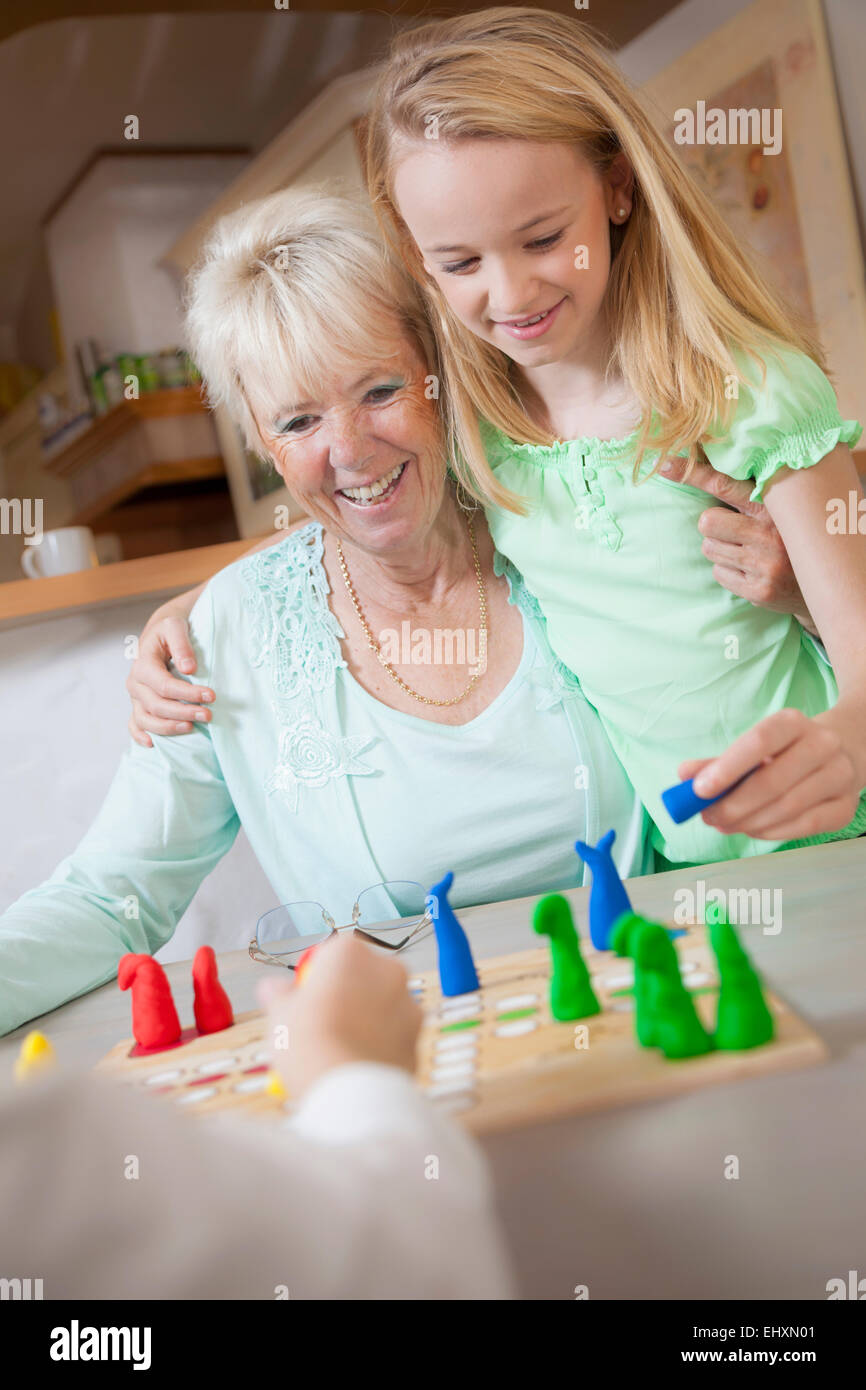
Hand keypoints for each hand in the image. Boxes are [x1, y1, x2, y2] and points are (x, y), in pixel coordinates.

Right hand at [126, 608, 214, 747]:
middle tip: (208, 715)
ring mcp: (135, 697)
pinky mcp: (138, 704)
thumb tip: (189, 669)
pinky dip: (140, 736)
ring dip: (168, 727)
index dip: (188, 694)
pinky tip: (153, 744)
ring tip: (191, 728)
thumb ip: (181, 645)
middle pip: (157, 705)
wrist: (160, 634)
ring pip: (146, 719)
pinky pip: (134, 724)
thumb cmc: (169, 630)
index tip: (211, 696)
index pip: (164, 686)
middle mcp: (135, 683)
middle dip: (184, 712)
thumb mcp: (175, 627)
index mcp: (142, 664)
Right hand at [259, 934, 421, 1097]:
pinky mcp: (418, 1036)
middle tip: (321, 1024)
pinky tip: (358, 1064)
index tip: (303, 998)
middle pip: (361, 976)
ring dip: (366, 1019)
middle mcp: (387, 969)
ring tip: (339, 1049)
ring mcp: (408, 1003)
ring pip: (381, 1005)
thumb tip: (273, 988)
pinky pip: (395, 1034)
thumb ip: (280, 995)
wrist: (350, 1092)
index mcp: (350, 953)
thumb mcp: (279, 1015)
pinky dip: (380, 1044)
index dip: (315, 977)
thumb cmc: (310, 1045)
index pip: (330, 953)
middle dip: (345, 995)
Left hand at [660, 458, 817, 634]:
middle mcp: (768, 534)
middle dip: (713, 526)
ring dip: (720, 549)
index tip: (667, 465)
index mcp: (773, 507)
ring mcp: (763, 565)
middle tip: (733, 531)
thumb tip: (714, 471)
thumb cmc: (795, 538)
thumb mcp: (784, 510)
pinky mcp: (758, 590)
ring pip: (709, 549)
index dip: (693, 474)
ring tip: (747, 551)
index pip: (724, 485)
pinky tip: (750, 570)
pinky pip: (719, 573)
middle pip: (707, 521)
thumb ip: (756, 493)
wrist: (828, 581)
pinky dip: (728, 571)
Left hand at [678, 707, 860, 840]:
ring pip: (788, 807)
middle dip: (733, 805)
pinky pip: (804, 826)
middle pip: (773, 781)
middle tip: (708, 816)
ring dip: (749, 822)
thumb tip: (684, 775)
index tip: (699, 789)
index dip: (728, 767)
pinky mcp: (845, 807)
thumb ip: (718, 762)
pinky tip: (752, 830)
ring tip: (725, 824)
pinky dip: (772, 832)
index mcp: (794, 723)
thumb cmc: (786, 751)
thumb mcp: (753, 748)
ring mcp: (840, 776)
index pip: (759, 741)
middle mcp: (823, 745)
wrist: (843, 751)